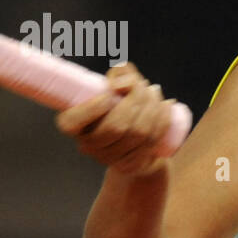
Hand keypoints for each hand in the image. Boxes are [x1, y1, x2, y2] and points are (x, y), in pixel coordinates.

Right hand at [55, 62, 177, 176]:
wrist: (133, 134)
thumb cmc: (118, 101)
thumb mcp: (113, 83)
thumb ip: (119, 73)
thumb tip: (124, 78)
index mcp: (72, 125)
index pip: (72, 123)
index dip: (92, 108)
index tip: (109, 93)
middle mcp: (87, 146)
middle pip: (115, 127)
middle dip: (136, 99)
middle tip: (143, 84)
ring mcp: (109, 159)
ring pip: (138, 133)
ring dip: (152, 107)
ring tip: (154, 91)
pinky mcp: (130, 165)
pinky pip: (152, 141)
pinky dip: (162, 120)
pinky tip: (166, 105)